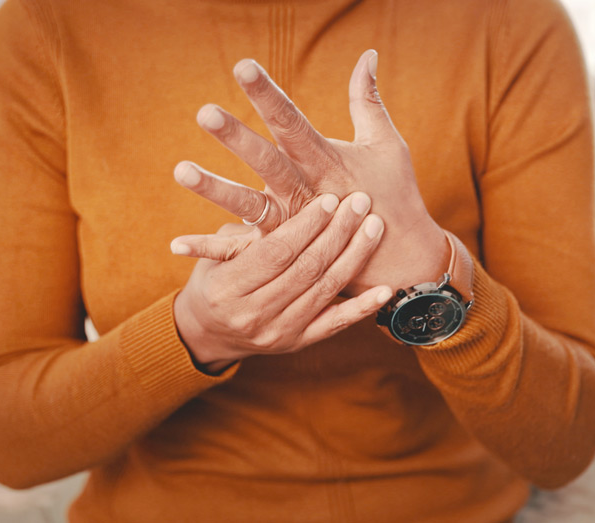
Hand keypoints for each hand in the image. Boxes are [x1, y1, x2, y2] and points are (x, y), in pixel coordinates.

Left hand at [173, 50, 449, 294]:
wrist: (401, 258)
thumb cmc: (395, 194)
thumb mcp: (386, 144)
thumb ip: (368, 100)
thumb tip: (367, 54)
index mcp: (328, 161)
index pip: (292, 121)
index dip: (268, 95)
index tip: (243, 67)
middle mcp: (307, 191)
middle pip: (268, 161)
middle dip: (237, 137)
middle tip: (206, 113)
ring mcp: (293, 224)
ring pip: (249, 205)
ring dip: (214, 190)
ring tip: (180, 170)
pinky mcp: (284, 253)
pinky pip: (243, 250)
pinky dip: (210, 249)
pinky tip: (175, 244)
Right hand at [173, 193, 391, 373]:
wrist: (209, 332)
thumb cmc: (214, 280)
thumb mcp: (216, 254)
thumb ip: (249, 233)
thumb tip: (284, 199)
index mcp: (228, 288)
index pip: (277, 252)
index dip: (306, 224)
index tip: (329, 199)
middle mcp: (253, 315)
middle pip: (306, 268)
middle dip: (337, 232)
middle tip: (360, 202)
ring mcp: (278, 333)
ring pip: (325, 290)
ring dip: (354, 256)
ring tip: (374, 226)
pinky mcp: (297, 343)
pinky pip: (335, 324)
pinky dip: (362, 307)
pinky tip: (385, 288)